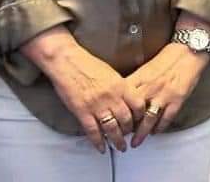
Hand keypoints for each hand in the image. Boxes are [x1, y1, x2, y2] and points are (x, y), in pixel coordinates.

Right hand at [21, 27, 142, 152]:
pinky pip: (93, 131)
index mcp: (120, 85)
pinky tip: (101, 148)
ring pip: (112, 129)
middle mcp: (111, 97)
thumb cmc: (88, 64)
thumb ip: (120, 87)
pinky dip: (98, 142)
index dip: (141, 116)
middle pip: (126, 120)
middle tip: (129, 136)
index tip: (141, 121)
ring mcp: (97, 106)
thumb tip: (127, 100)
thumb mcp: (111, 73)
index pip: (138, 105)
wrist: (68, 62)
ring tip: (120, 147)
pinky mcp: (82, 112)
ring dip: (117, 140)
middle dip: (129, 131)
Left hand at [125, 42, 208, 147]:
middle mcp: (150, 88)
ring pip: (149, 120)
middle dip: (126, 128)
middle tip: (121, 136)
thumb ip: (135, 82)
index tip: (113, 122)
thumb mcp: (146, 67)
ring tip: (136, 142)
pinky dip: (160, 127)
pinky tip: (155, 131)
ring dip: (141, 133)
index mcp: (141, 79)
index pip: (124, 100)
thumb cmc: (168, 58)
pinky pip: (166, 118)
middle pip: (134, 113)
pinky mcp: (177, 100)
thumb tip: (123, 95)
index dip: (117, 113)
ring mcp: (164, 95)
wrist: (188, 52)